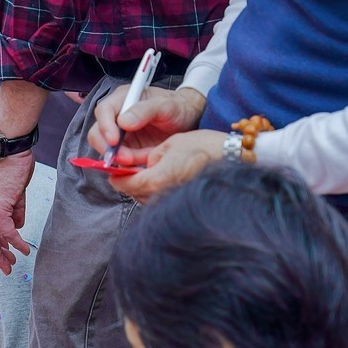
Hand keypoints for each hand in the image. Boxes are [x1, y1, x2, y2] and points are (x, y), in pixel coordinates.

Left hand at [0, 152, 34, 273]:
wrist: (9, 145)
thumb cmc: (11, 161)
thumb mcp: (9, 187)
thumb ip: (13, 207)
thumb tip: (17, 225)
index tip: (0, 250)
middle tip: (4, 265)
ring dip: (1, 253)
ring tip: (12, 263)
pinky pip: (7, 230)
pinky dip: (15, 242)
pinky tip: (23, 249)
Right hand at [87, 85, 205, 167]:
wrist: (189, 118)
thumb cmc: (178, 106)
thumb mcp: (166, 105)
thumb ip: (145, 110)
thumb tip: (122, 122)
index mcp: (123, 99)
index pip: (103, 111)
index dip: (105, 127)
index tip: (114, 141)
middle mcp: (117, 116)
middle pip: (97, 133)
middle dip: (109, 148)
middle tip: (127, 158)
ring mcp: (120, 134)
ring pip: (107, 150)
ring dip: (123, 158)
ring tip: (146, 157)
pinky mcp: (127, 148)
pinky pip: (120, 159)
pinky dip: (130, 164)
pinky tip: (146, 160)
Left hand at [110, 129, 226, 202]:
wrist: (234, 158)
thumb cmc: (206, 147)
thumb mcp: (170, 144)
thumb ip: (148, 157)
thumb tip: (139, 166)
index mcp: (156, 179)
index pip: (125, 184)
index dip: (117, 176)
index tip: (113, 171)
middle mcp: (162, 196)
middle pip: (134, 194)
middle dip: (128, 183)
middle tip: (126, 171)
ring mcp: (172, 202)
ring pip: (146, 200)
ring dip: (141, 188)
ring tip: (143, 174)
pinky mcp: (181, 203)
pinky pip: (160, 201)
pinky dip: (154, 192)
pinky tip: (160, 181)